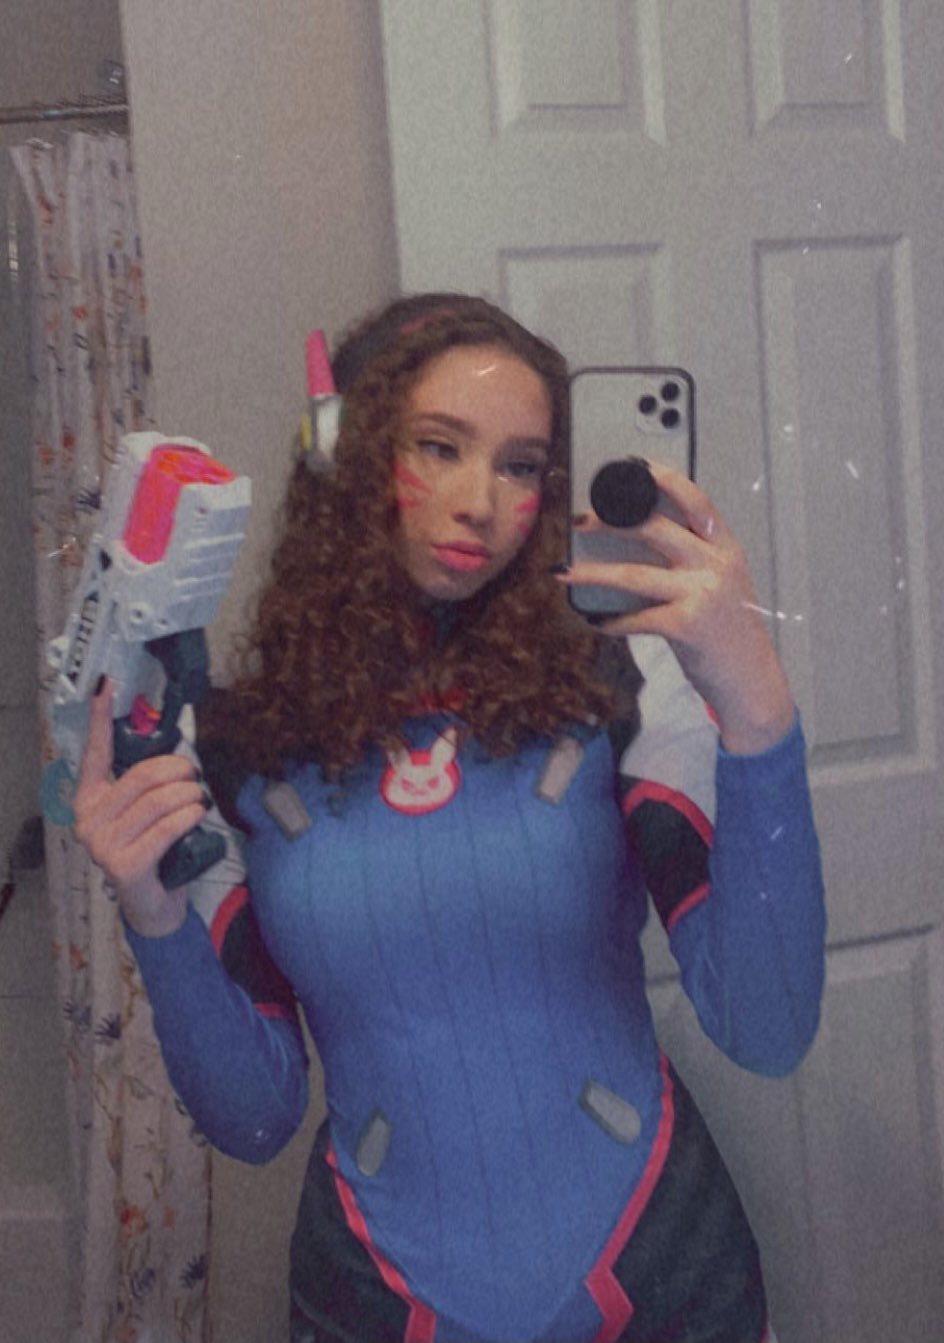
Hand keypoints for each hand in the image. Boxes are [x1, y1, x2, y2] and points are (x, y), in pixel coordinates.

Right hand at [73, 679, 207, 935]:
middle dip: (177, 770)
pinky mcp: (125, 865)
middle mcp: (88, 821)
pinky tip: (197, 814)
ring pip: (158, 801)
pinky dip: (189, 816)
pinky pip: (167, 827)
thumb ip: (148, 784)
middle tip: (194, 775)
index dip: (100, 718)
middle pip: (142, 776)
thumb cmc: (153, 848)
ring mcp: (103, 845)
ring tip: (199, 799)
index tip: (106, 685)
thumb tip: (176, 751)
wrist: (153, 903)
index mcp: (89, 799)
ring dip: (189, 795)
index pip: (95, 752)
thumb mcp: (145, 811)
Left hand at [559, 463, 795, 753]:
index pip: (697, 503)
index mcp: (726, 551)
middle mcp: (716, 567)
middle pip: (656, 530)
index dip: (667, 480)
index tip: (638, 466)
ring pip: (635, 574)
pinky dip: (613, 622)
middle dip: (612, 521)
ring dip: (594, 573)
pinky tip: (599, 622)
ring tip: (566, 571)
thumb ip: (695, 561)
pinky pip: (636, 618)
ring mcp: (702, 595)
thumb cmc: (731, 634)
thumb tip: (642, 540)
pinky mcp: (686, 626)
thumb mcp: (724, 586)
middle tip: (581, 520)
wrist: (751, 680)